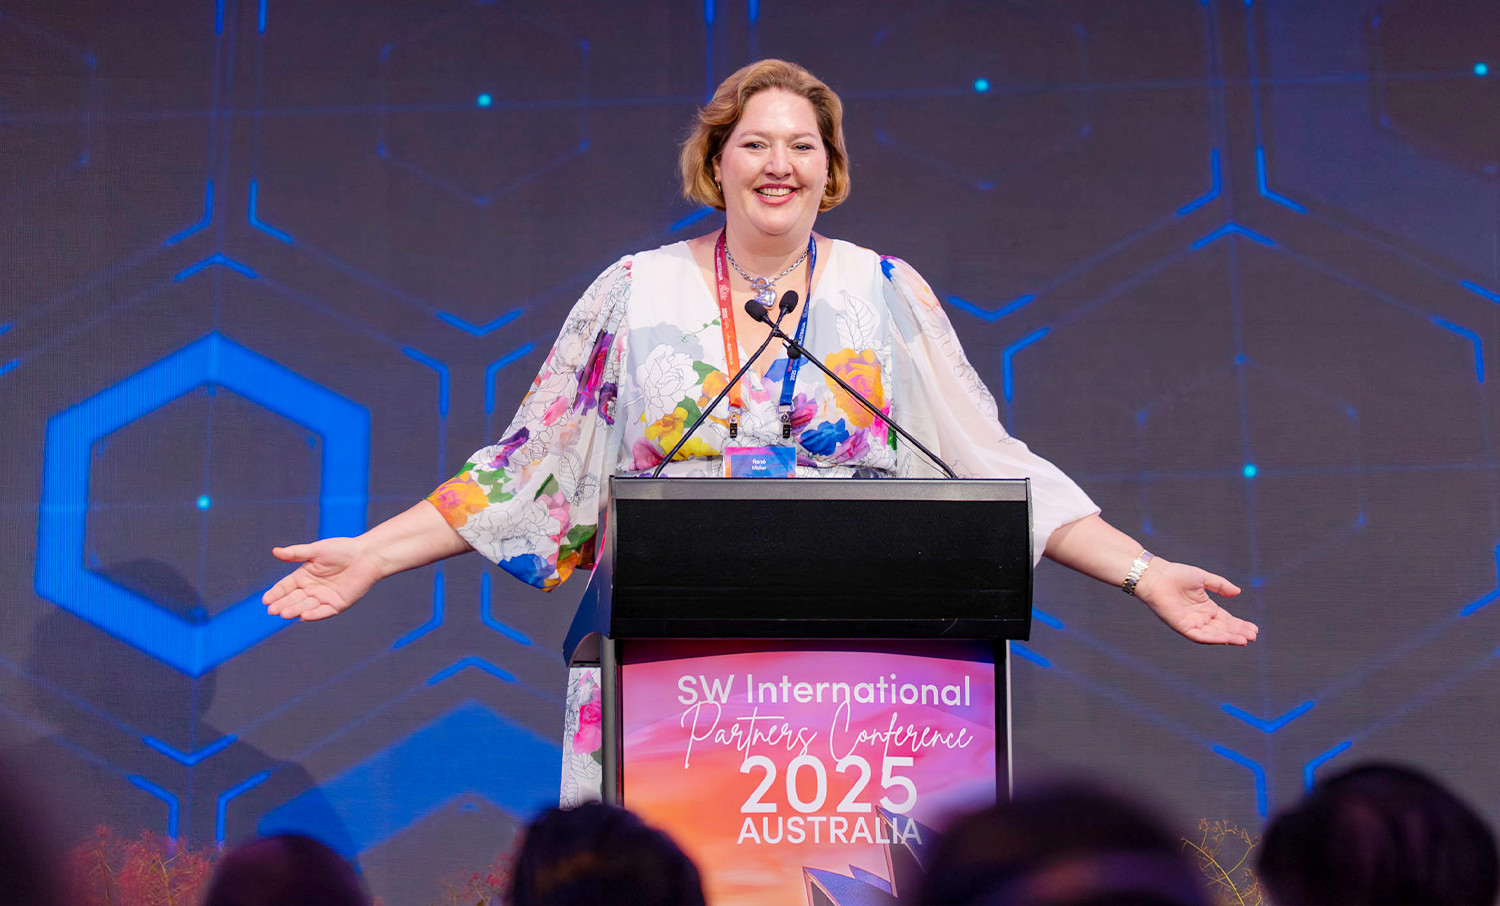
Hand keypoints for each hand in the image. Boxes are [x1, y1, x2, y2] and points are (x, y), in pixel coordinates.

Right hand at [262, 538, 382, 620]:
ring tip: (284, 613)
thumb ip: (296, 554)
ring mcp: (323, 598)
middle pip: (293, 599)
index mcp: (304, 576)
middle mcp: (311, 589)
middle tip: (272, 610)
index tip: (266, 600)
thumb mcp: (316, 550)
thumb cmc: (342, 549)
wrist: (366, 555)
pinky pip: (323, 612)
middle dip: (282, 604)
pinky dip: (314, 615)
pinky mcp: (337, 605)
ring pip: (306, 606)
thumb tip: (275, 551)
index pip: (285, 587)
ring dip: (295, 610)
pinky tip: (303, 616)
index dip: (276, 593)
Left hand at [1132, 559, 1257, 645]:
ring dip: (1229, 637)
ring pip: (1214, 635)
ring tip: (1245, 639)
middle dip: (1238, 632)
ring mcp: (1191, 623)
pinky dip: (1214, 638)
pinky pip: (1200, 636)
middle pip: (1223, 629)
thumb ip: (1220, 585)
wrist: (1157, 575)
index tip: (1254, 629)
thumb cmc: (1176, 574)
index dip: (1240, 625)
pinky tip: (1227, 638)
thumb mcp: (1203, 578)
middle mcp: (1200, 618)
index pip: (1227, 620)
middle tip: (1254, 636)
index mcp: (1206, 607)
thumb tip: (1237, 592)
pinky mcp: (1182, 627)